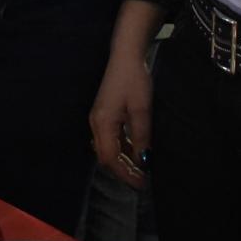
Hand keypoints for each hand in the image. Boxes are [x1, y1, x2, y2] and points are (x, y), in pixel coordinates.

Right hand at [88, 49, 152, 189]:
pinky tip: (137, 152)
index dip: (124, 173)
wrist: (125, 56)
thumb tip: (143, 161)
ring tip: (142, 170)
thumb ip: (141, 137)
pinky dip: (123, 149)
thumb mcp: (141, 110)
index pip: (109, 158)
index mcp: (102, 123)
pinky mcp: (105, 115)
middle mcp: (96, 124)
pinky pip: (111, 139)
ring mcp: (99, 119)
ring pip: (109, 149)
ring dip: (124, 161)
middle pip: (106, 156)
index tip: (141, 183)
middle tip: (143, 181)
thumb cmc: (134, 80)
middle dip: (123, 171)